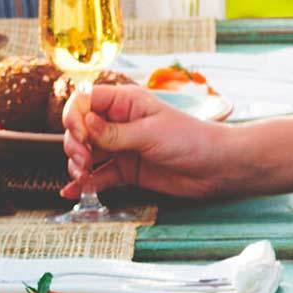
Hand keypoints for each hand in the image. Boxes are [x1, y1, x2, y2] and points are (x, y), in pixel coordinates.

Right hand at [60, 82, 245, 200]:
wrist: (218, 168)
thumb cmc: (191, 139)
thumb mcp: (150, 133)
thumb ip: (114, 132)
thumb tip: (83, 124)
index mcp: (125, 102)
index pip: (85, 101)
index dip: (75, 117)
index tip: (79, 136)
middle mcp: (119, 123)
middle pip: (80, 128)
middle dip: (75, 144)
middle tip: (83, 160)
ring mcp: (121, 147)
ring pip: (86, 153)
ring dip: (77, 164)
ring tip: (82, 176)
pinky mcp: (127, 170)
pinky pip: (99, 175)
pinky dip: (85, 183)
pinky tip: (74, 192)